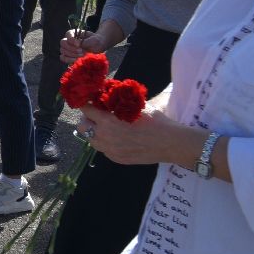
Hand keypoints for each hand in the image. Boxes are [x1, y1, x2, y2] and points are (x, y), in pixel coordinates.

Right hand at [60, 28, 104, 63]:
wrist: (98, 47)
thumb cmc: (96, 41)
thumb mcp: (94, 40)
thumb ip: (86, 42)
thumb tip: (78, 45)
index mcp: (73, 33)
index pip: (68, 35)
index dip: (72, 40)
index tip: (79, 45)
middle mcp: (68, 40)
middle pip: (63, 43)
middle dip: (71, 48)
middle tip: (81, 51)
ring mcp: (67, 48)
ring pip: (62, 51)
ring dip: (71, 54)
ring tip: (82, 55)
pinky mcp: (68, 55)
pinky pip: (63, 58)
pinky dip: (68, 60)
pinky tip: (76, 60)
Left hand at [79, 105, 201, 168]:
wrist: (172, 144)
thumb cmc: (156, 122)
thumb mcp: (135, 107)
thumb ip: (117, 103)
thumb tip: (107, 95)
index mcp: (107, 121)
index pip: (85, 110)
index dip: (85, 104)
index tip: (87, 101)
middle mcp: (104, 137)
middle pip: (82, 127)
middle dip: (87, 119)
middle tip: (97, 115)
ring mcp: (110, 150)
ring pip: (91, 140)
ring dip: (95, 132)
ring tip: (107, 127)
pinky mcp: (117, 159)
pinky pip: (104, 150)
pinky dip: (106, 143)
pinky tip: (118, 138)